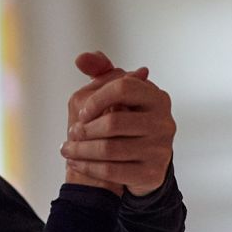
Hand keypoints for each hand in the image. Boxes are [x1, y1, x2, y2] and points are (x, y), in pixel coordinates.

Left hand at [60, 52, 174, 196]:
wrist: (140, 165)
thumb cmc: (125, 125)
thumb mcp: (116, 97)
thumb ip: (102, 73)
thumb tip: (82, 58)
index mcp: (155, 97)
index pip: (123, 87)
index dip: (96, 99)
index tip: (83, 112)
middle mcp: (164, 122)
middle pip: (113, 122)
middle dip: (84, 130)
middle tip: (71, 134)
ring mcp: (160, 149)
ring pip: (108, 149)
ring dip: (79, 150)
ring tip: (67, 150)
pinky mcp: (152, 173)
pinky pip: (111, 171)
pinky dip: (87, 167)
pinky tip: (76, 163)